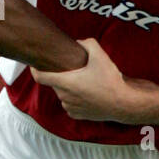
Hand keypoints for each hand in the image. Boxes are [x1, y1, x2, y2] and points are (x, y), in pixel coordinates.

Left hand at [31, 39, 153, 121]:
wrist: (124, 103)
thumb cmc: (111, 80)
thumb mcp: (100, 55)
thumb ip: (87, 43)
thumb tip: (79, 43)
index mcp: (65, 83)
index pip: (40, 77)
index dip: (34, 69)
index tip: (34, 64)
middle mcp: (64, 97)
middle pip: (55, 83)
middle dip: (61, 76)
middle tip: (74, 70)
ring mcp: (70, 107)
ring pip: (63, 94)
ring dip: (69, 88)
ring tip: (85, 82)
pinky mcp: (77, 115)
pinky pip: (70, 104)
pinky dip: (75, 98)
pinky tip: (88, 94)